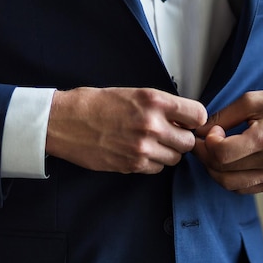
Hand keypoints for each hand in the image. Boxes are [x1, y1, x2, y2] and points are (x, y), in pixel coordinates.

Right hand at [46, 87, 206, 173]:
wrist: (64, 121)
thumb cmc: (96, 104)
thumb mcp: (134, 93)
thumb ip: (162, 106)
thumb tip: (185, 119)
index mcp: (154, 101)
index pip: (198, 115)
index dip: (195, 120)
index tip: (188, 122)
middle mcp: (152, 125)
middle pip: (189, 142)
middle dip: (182, 139)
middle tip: (169, 134)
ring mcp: (142, 148)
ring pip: (175, 158)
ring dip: (168, 152)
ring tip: (150, 142)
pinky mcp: (132, 165)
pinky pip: (158, 168)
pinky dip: (153, 162)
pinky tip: (138, 152)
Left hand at [193, 88, 262, 193]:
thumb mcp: (252, 100)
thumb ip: (222, 116)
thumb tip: (198, 131)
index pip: (222, 153)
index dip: (207, 143)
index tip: (212, 130)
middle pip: (222, 171)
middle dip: (205, 156)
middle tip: (204, 142)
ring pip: (230, 184)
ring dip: (214, 170)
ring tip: (214, 152)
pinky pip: (243, 189)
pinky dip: (229, 178)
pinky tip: (229, 162)